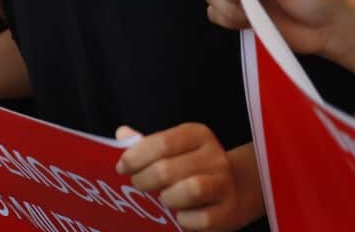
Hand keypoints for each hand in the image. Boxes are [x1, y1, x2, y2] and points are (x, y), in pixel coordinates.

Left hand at [116, 123, 245, 230]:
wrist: (232, 190)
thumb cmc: (191, 168)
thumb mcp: (173, 150)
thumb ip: (147, 144)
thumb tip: (122, 135)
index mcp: (197, 135)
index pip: (162, 142)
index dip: (135, 156)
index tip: (121, 168)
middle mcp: (215, 156)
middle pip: (168, 168)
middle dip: (144, 180)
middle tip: (136, 185)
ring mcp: (224, 184)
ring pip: (191, 190)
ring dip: (168, 198)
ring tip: (161, 200)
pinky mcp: (229, 211)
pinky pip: (202, 219)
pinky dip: (185, 220)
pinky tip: (180, 216)